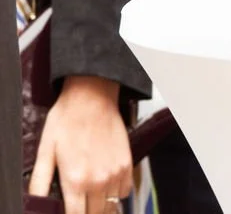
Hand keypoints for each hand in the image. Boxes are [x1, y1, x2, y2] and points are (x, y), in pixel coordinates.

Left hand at [28, 77, 129, 213]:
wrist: (92, 98)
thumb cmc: (67, 120)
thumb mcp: (45, 151)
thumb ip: (39, 182)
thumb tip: (34, 202)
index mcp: (75, 180)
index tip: (69, 211)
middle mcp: (98, 180)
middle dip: (85, 212)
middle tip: (78, 204)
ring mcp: (115, 173)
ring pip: (111, 206)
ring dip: (101, 206)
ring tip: (91, 199)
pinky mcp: (126, 164)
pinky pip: (124, 192)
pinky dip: (115, 194)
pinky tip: (104, 186)